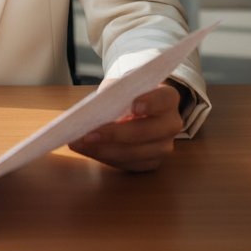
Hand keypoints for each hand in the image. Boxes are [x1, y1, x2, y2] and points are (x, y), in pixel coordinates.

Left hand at [68, 81, 182, 172]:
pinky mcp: (153, 163)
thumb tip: (93, 111)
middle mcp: (171, 124)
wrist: (137, 107)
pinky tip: (86, 150)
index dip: (150, 103)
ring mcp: (164, 146)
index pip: (163, 99)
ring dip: (104, 150)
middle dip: (115, 134)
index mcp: (168, 98)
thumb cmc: (128, 93)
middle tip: (88, 134)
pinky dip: (105, 157)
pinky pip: (129, 164)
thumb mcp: (120, 86)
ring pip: (136, 153)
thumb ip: (113, 94)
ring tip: (78, 144)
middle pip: (147, 131)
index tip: (134, 106)